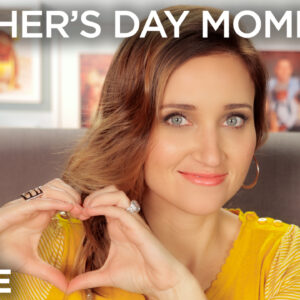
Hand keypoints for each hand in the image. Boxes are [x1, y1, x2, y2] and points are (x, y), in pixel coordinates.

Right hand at [0, 178, 84, 291]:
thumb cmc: (3, 251)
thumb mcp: (31, 263)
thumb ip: (49, 272)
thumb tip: (65, 286)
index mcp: (42, 214)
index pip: (63, 197)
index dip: (77, 202)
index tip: (86, 214)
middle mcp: (37, 206)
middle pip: (61, 187)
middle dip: (75, 196)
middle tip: (83, 210)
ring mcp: (27, 205)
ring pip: (52, 188)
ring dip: (67, 196)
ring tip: (76, 209)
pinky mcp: (18, 208)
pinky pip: (40, 200)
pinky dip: (55, 201)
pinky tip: (67, 207)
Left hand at [67, 185, 193, 298]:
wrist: (159, 282)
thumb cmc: (139, 275)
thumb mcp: (107, 275)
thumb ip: (88, 278)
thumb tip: (69, 287)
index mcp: (117, 226)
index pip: (104, 201)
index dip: (88, 203)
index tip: (76, 214)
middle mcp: (125, 220)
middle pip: (111, 191)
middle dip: (93, 195)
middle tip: (81, 209)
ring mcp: (132, 222)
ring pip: (117, 194)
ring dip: (99, 197)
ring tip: (86, 208)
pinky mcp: (138, 227)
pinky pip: (121, 210)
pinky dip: (104, 206)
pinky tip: (91, 212)